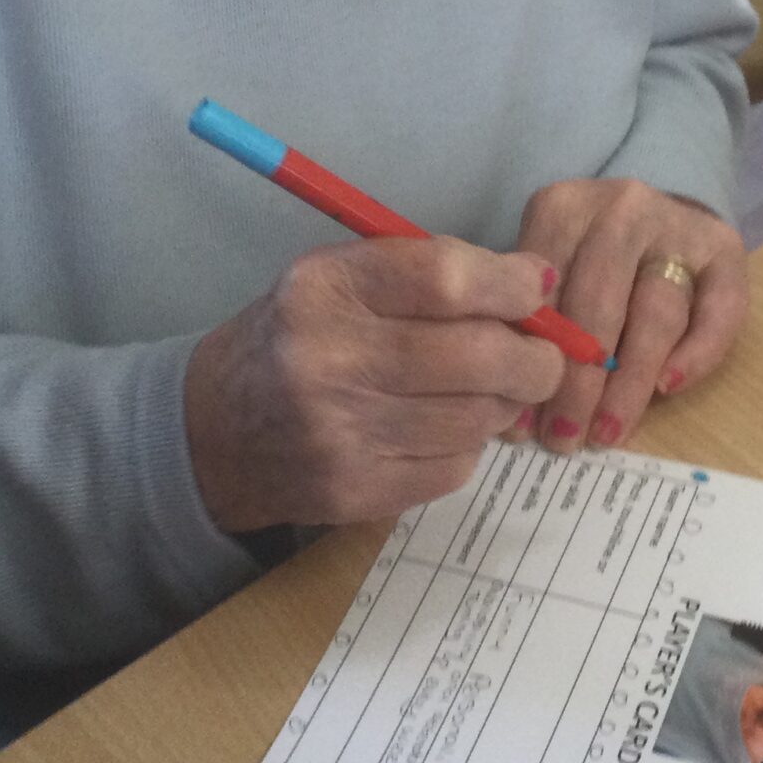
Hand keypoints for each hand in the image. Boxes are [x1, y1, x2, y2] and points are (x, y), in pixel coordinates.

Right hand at [183, 239, 564, 533]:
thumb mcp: (340, 278)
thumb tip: (534, 285)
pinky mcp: (356, 491)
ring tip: (491, 389)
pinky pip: (455, 466)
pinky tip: (444, 427)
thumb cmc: (300, 337)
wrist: (218, 432)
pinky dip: (467, 444)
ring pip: (475, 417)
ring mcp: (340, 434)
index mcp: (324, 288)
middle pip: (475, 355)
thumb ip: (427, 272)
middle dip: (534, 356)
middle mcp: (327, 359)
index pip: (443, 278)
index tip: (535, 287)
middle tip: (545, 355)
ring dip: (503, 402)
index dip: (508, 283)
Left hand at [511, 178, 748, 449]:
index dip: (532, 363)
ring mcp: (677, 224)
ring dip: (629, 383)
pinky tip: (668, 389)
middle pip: (599, 306)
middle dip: (579, 384)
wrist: (656, 217)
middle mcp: (621, 209)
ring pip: (657, 313)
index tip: (522, 424)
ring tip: (606, 432)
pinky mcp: (724, 245)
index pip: (543, 294)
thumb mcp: (546, 270)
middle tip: (565, 440)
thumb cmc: (585, 259)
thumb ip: (532, 318)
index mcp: (562, 209)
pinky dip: (697, 353)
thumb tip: (512, 404)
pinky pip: (720, 308)